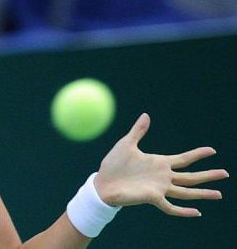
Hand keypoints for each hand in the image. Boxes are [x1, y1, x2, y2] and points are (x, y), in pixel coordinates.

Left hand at [94, 113, 228, 216]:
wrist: (102, 183)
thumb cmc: (113, 164)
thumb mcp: (126, 144)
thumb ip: (139, 131)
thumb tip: (146, 114)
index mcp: (159, 163)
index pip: (183, 159)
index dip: (197, 154)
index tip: (212, 150)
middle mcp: (162, 176)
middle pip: (190, 176)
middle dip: (208, 175)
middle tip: (225, 174)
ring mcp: (159, 188)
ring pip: (186, 191)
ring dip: (202, 193)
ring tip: (219, 194)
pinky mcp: (152, 198)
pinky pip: (171, 207)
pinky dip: (183, 211)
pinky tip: (197, 212)